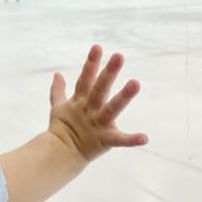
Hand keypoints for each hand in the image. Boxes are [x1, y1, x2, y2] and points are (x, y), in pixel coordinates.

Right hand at [48, 45, 147, 163]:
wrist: (60, 154)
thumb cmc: (62, 129)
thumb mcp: (58, 107)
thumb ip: (58, 90)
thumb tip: (57, 74)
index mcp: (80, 101)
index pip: (85, 78)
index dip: (91, 63)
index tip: (98, 47)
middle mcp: (89, 109)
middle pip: (99, 88)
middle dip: (109, 72)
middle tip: (119, 56)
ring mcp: (97, 124)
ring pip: (111, 108)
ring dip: (123, 96)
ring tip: (136, 83)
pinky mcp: (104, 140)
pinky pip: (119, 140)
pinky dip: (131, 140)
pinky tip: (145, 137)